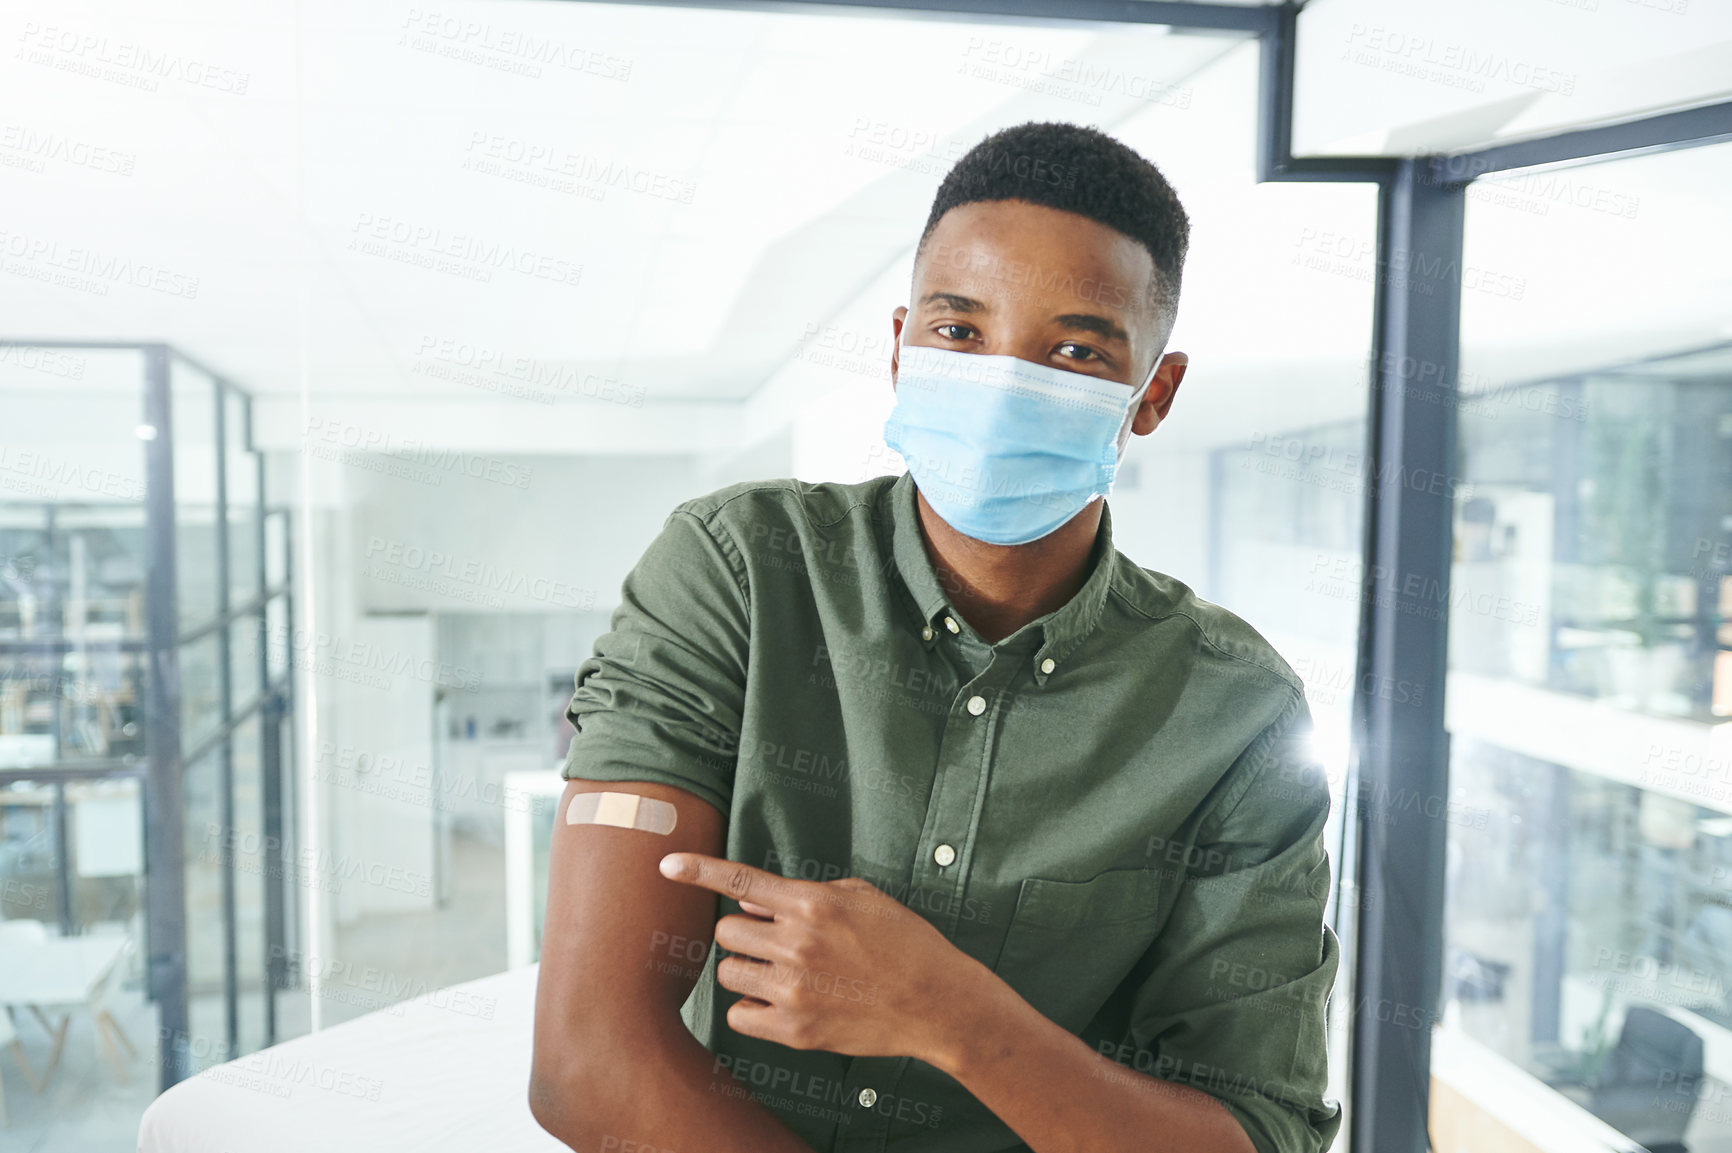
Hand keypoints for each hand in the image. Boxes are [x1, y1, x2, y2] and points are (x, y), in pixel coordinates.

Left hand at [658, 852, 985, 1063]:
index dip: (698, 871)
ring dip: (749, 971)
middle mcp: (797, 944)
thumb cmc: (904, 943)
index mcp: (813, 904)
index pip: (741, 882)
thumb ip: (803, 894)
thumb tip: (752, 902)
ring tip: (785, 975)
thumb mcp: (860, 898)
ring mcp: (793, 989)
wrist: (936, 1001)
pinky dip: (752, 1010)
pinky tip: (781, 1003)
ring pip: (730, 973)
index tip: (666, 864)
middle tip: (774, 943)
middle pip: (727, 932)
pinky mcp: (795, 1029)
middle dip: (744, 935)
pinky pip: (739, 1016)